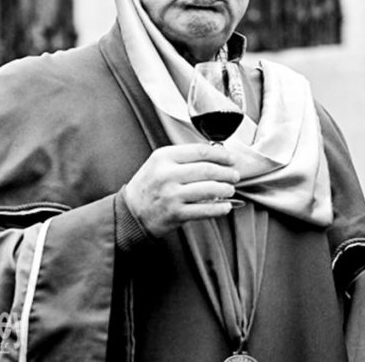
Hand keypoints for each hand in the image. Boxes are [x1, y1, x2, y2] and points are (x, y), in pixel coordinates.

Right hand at [124, 143, 240, 236]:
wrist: (130, 212)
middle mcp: (167, 174)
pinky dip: (219, 208)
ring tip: (230, 190)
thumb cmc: (149, 186)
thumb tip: (215, 155)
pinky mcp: (175, 213)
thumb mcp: (160, 163)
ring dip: (225, 190)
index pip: (200, 151)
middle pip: (208, 170)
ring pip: (209, 189)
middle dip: (226, 173)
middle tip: (234, 176)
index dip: (221, 155)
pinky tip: (225, 206)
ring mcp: (171, 195)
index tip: (231, 159)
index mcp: (164, 157)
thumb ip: (183, 158)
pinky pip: (204, 210)